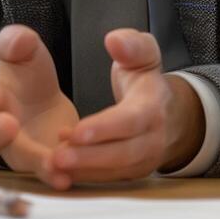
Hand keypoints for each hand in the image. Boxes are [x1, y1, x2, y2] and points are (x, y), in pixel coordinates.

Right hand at [0, 25, 78, 188]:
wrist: (45, 103)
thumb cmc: (25, 76)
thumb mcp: (24, 51)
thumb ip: (16, 42)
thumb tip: (17, 42)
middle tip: (9, 124)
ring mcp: (17, 148)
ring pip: (20, 158)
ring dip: (34, 161)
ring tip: (51, 162)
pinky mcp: (39, 162)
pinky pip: (44, 171)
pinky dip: (54, 174)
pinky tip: (66, 177)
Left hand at [50, 29, 203, 183]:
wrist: (165, 110)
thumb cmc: (144, 80)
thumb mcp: (142, 54)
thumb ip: (131, 44)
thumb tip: (115, 40)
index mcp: (153, 104)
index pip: (131, 120)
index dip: (105, 127)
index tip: (76, 130)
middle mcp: (153, 136)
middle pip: (124, 152)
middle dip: (89, 156)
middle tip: (57, 155)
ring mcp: (145, 158)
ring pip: (116, 169)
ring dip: (85, 169)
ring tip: (54, 163)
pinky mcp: (133, 172)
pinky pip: (110, 178)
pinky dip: (87, 175)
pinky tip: (63, 170)